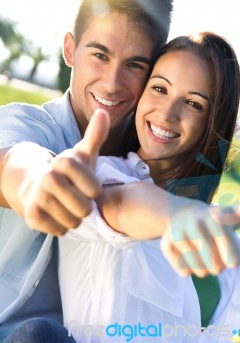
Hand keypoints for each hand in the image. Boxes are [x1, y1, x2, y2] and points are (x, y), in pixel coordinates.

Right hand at [19, 109, 109, 234]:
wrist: (35, 184)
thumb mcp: (83, 154)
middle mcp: (48, 178)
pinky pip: (60, 231)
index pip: (94, 189)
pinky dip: (62, 226)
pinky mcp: (31, 216)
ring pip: (73, 222)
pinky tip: (57, 214)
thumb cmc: (68, 171)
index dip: (94, 191)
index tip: (87, 185)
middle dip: (85, 206)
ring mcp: (38, 197)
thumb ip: (95, 136)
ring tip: (67, 205)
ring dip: (74, 218)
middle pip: (85, 208)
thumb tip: (104, 112)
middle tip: (77, 198)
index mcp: (64, 162)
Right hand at [160, 180, 239, 276]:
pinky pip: (184, 271)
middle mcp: (196, 224)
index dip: (232, 258)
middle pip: (217, 269)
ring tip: (199, 249)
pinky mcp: (165, 244)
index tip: (224, 243)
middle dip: (218, 265)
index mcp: (217, 220)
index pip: (233, 260)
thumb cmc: (215, 220)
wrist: (180, 214)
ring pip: (200, 272)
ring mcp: (178, 233)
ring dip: (203, 267)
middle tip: (212, 248)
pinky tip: (186, 250)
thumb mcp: (235, 213)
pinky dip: (188, 268)